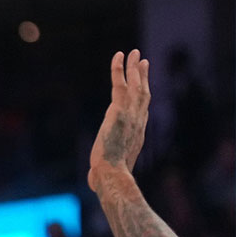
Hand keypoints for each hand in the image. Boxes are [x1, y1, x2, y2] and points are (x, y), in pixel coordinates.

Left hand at [88, 50, 148, 192]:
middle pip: (144, 93)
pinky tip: (119, 55)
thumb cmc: (108, 177)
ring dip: (135, 68)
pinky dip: (120, 69)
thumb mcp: (107, 170)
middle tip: (143, 61)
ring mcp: (131, 114)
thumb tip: (93, 183)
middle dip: (143, 77)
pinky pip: (120, 83)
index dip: (143, 96)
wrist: (112, 174)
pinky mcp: (119, 110)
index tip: (144, 85)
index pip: (142, 110)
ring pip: (136, 85)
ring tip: (134, 53)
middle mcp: (138, 121)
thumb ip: (102, 171)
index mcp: (137, 133)